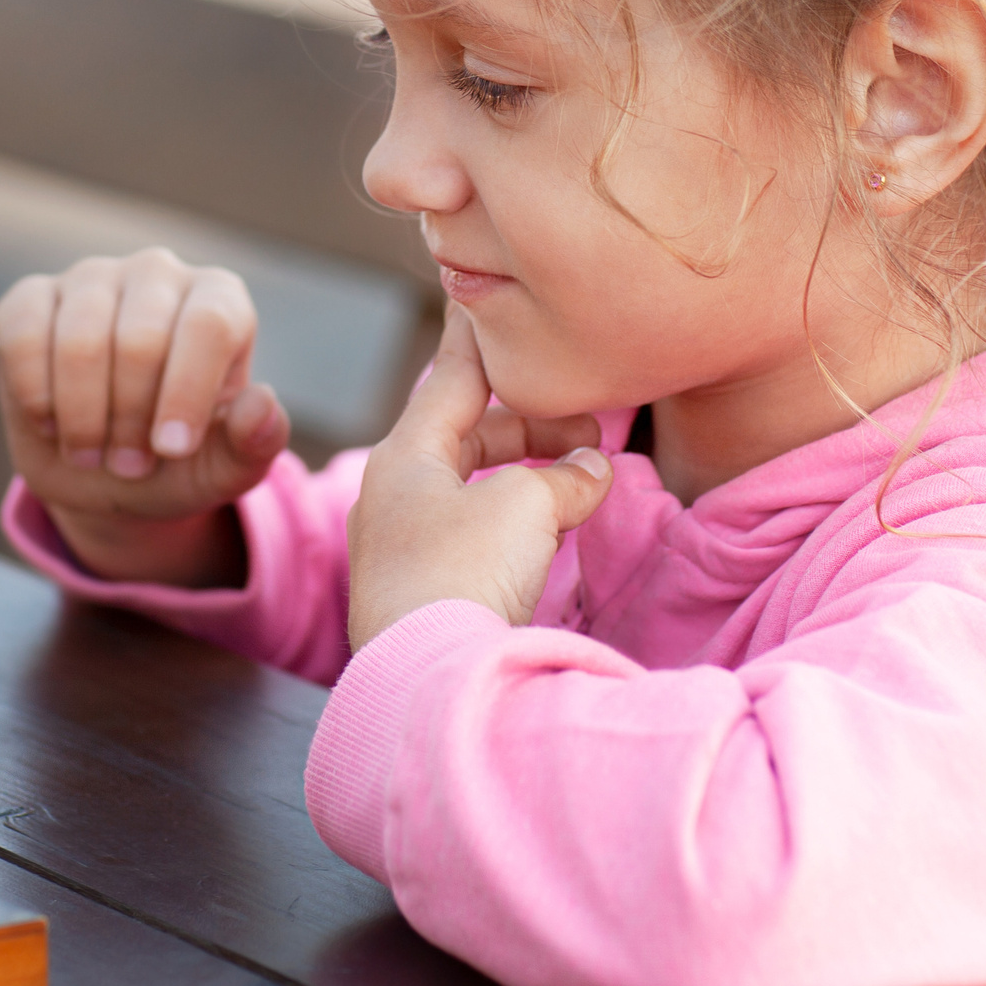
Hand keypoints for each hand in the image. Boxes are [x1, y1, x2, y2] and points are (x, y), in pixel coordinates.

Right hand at [0, 248, 289, 586]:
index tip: (172, 450)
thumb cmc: (175, 461)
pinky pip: (22, 338)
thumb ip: (253, 444)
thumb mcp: (222, 470)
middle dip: (131, 420)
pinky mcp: (30, 298)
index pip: (208, 325)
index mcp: (220, 301)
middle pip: (141, 340)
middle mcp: (158, 274)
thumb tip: (262, 404)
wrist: (105, 473)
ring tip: (92, 453)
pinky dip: (35, 398)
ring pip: (80, 342)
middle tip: (132, 464)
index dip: (186, 392)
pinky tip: (52, 424)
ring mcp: (91, 278)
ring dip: (83, 418)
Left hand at [346, 307, 611, 650]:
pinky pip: (476, 536)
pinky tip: (555, 532)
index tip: (488, 302)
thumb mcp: (524, 502)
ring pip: (475, 489)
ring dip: (531, 478)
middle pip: (468, 436)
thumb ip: (562, 475)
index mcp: (403, 457)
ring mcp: (404, 549)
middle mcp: (394, 496)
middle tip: (590, 427)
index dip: (481, 341)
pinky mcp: (423, 597)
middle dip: (531, 427)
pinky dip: (519, 523)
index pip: (450, 378)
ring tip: (587, 480)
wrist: (425, 684)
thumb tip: (591, 471)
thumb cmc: (463, 573)